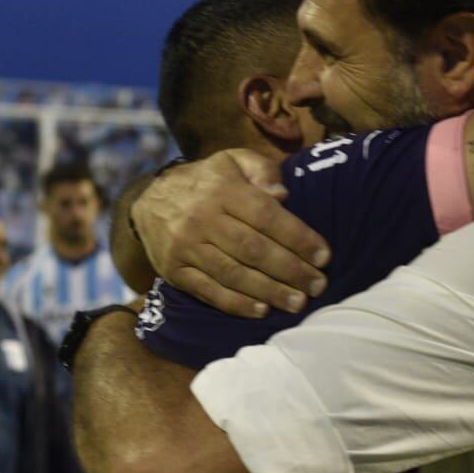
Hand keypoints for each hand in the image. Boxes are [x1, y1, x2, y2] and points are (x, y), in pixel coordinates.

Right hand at [130, 151, 330, 317]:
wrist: (148, 200)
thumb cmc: (206, 181)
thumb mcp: (233, 161)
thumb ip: (262, 171)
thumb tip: (283, 195)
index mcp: (222, 189)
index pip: (266, 215)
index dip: (298, 237)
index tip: (324, 256)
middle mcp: (202, 218)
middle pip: (253, 249)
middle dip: (290, 270)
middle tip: (318, 286)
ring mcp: (186, 247)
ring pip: (233, 274)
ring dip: (269, 292)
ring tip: (297, 303)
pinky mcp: (174, 271)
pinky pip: (209, 291)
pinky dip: (237, 304)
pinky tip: (262, 311)